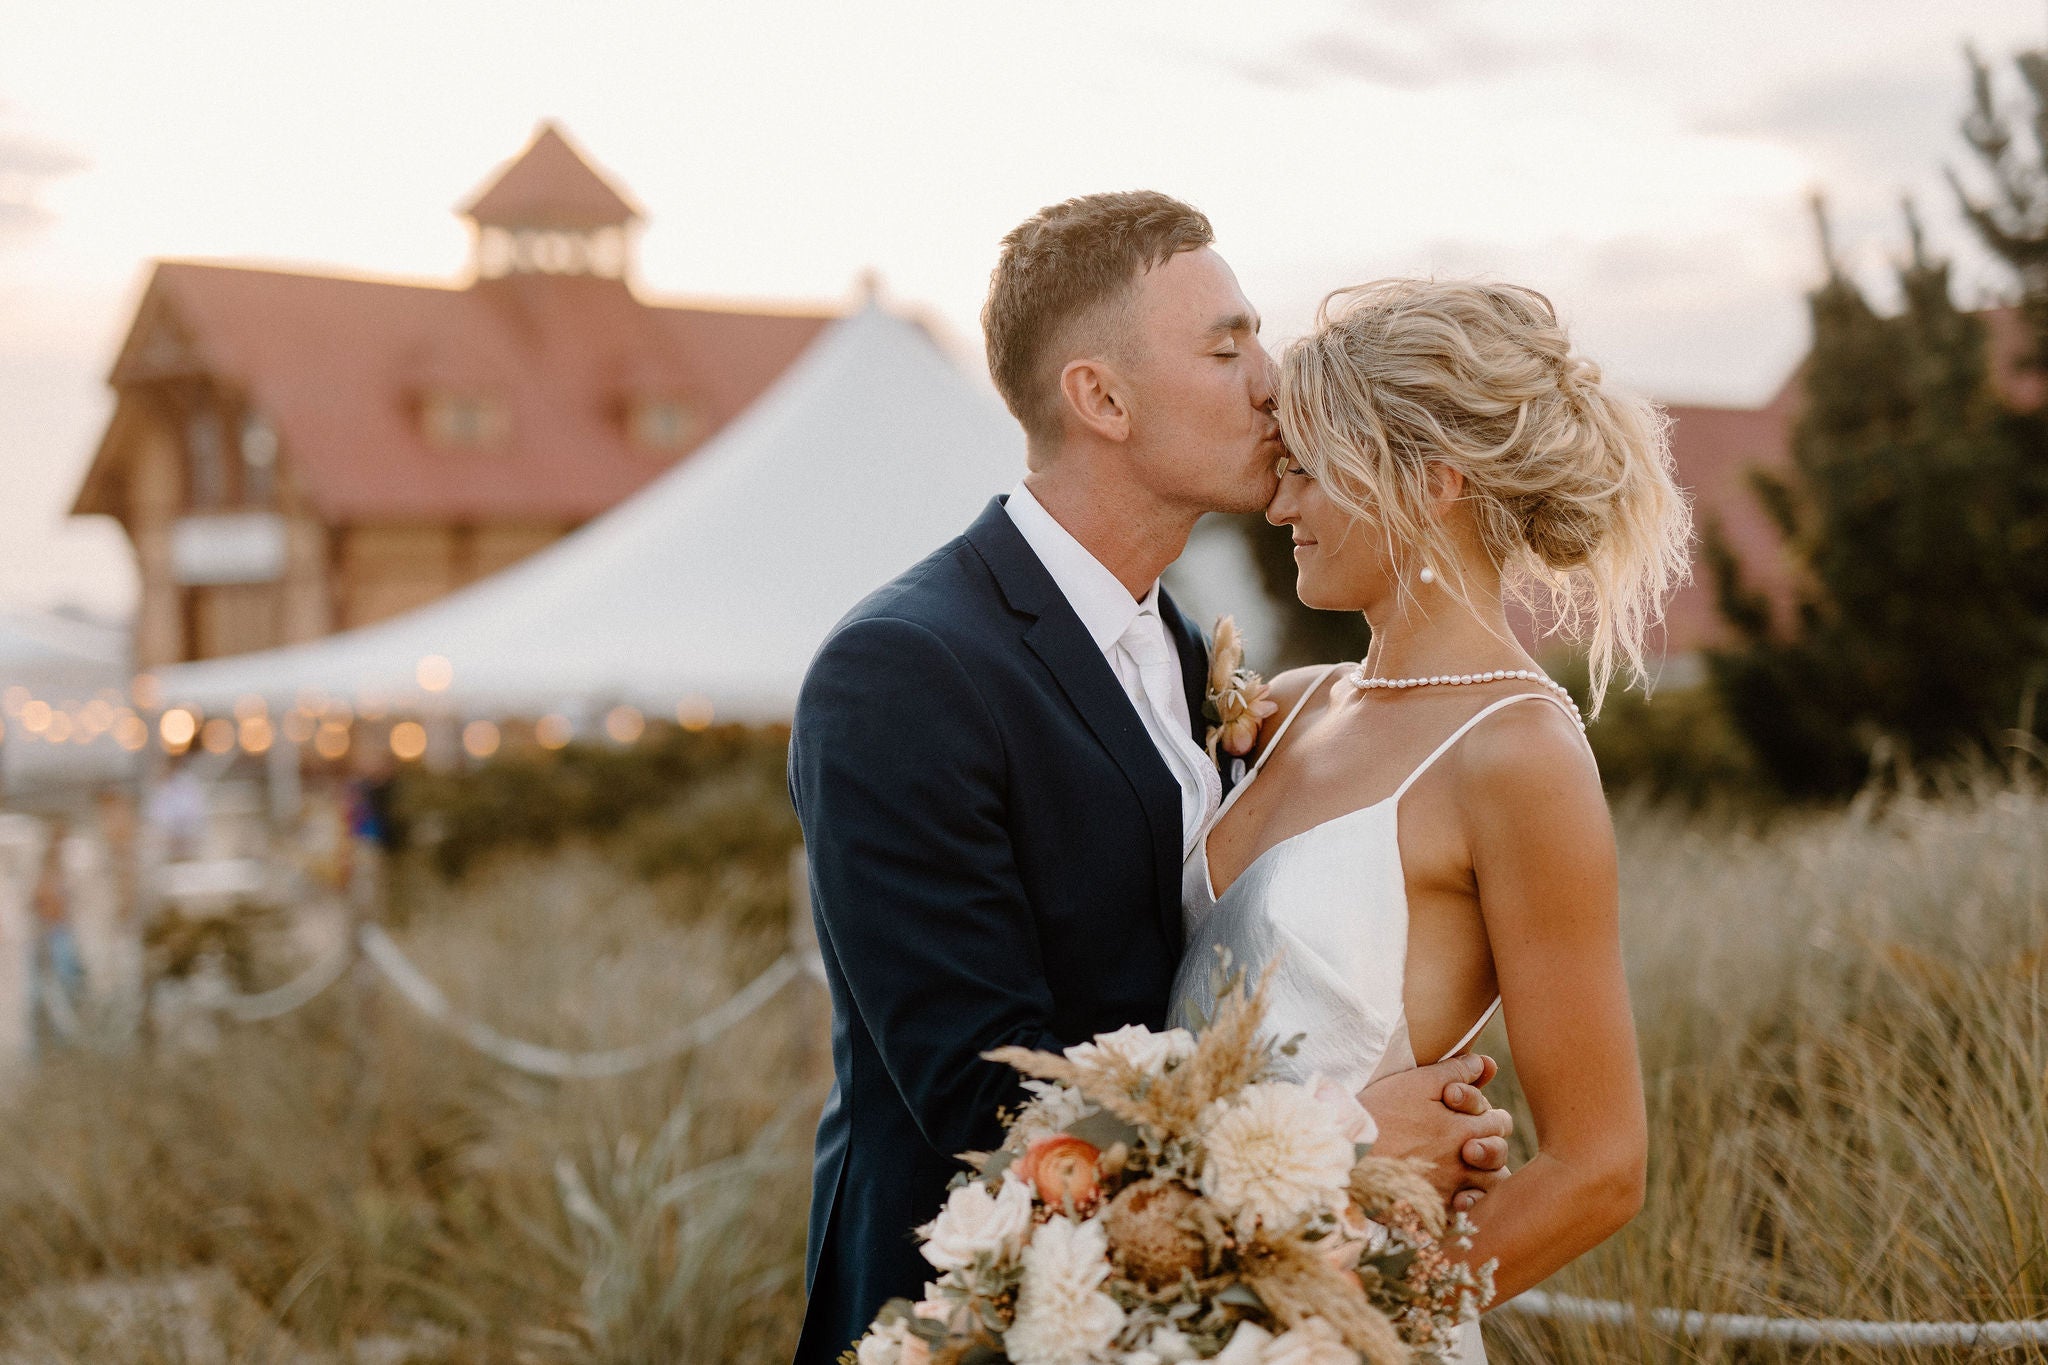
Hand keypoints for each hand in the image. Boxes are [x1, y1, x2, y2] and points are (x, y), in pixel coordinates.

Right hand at [1357, 1053, 1513, 1203]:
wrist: (1346, 1152)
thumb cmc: (1379, 1112)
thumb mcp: (1416, 1082)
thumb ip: (1455, 1071)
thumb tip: (1485, 1063)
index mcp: (1463, 1127)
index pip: (1498, 1122)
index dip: (1483, 1112)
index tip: (1456, 1107)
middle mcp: (1464, 1160)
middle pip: (1499, 1153)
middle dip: (1490, 1141)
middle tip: (1466, 1137)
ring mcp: (1452, 1188)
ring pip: (1491, 1186)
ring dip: (1486, 1174)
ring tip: (1465, 1166)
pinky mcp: (1435, 1209)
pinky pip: (1469, 1213)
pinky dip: (1469, 1204)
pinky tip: (1455, 1195)